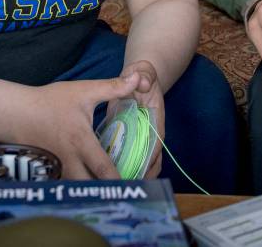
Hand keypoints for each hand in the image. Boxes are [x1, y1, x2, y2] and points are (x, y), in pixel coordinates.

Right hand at [13, 73, 141, 180]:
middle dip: (106, 191)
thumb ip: (113, 87)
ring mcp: (57, 168)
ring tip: (108, 190)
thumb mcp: (84, 90)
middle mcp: (69, 159)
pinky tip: (87, 186)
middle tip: (123, 190)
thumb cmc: (51, 101)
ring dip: (91, 190)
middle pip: (90, 186)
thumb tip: (138, 79)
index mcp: (81, 141)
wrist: (17, 112)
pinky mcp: (48, 171)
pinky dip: (76, 188)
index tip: (133, 186)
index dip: (118, 179)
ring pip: (77, 188)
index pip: (102, 168)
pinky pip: (65, 186)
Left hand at [114, 60, 164, 177]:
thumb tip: (142, 82)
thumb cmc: (142, 76)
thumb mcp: (144, 72)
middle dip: (141, 175)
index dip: (149, 160)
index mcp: (156, 120)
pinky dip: (118, 166)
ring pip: (139, 162)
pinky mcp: (128, 137)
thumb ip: (144, 76)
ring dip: (130, 174)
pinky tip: (105, 176)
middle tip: (125, 187)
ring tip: (115, 187)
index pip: (156, 143)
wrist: (138, 77)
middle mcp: (150, 132)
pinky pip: (125, 155)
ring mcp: (139, 137)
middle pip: (151, 160)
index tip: (139, 173)